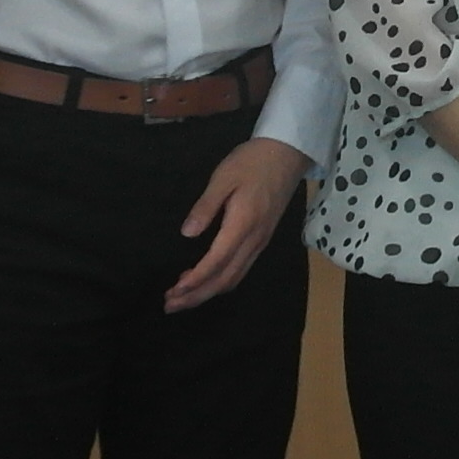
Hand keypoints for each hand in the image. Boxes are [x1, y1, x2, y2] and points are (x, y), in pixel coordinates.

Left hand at [166, 134, 308, 310]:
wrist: (287, 154)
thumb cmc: (252, 162)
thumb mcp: (223, 177)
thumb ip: (205, 207)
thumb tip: (187, 233)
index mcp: (242, 225)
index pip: (216, 262)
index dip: (195, 281)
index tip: (174, 291)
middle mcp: (254, 240)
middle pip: (225, 279)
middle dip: (197, 296)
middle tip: (170, 305)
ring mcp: (260, 242)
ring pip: (234, 278)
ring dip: (207, 292)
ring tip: (182, 298)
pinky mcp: (262, 239)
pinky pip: (241, 270)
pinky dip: (220, 282)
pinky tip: (205, 280)